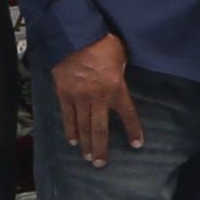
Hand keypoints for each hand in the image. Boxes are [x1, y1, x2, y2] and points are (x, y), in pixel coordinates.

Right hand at [50, 34, 140, 166]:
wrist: (75, 36)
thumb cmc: (103, 43)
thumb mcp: (121, 57)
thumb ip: (120, 74)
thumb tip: (117, 83)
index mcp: (116, 88)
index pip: (127, 114)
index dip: (133, 130)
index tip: (137, 144)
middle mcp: (97, 97)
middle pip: (100, 128)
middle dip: (101, 147)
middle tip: (101, 164)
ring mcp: (78, 97)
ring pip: (82, 126)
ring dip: (85, 144)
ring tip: (88, 157)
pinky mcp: (62, 94)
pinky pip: (67, 116)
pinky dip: (69, 130)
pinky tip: (72, 141)